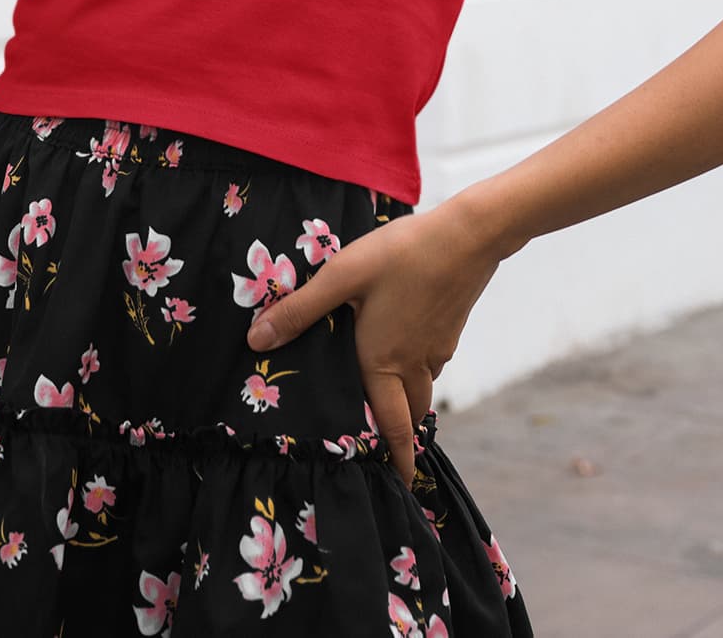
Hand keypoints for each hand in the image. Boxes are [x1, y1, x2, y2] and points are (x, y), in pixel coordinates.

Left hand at [244, 198, 504, 490]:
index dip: (395, 460)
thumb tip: (255, 341)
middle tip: (386, 447)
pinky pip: (430, 364)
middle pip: (409, 415)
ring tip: (389, 399)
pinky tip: (404, 348)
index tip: (398, 485)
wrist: (466, 237)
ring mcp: (437, 348)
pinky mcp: (450, 330)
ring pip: (421, 388)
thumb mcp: (342, 276)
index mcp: (383, 361)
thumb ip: (301, 309)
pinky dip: (417, 371)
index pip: (391, 428)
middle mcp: (413, 364)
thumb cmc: (399, 254)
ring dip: (407, 402)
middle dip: (399, 435)